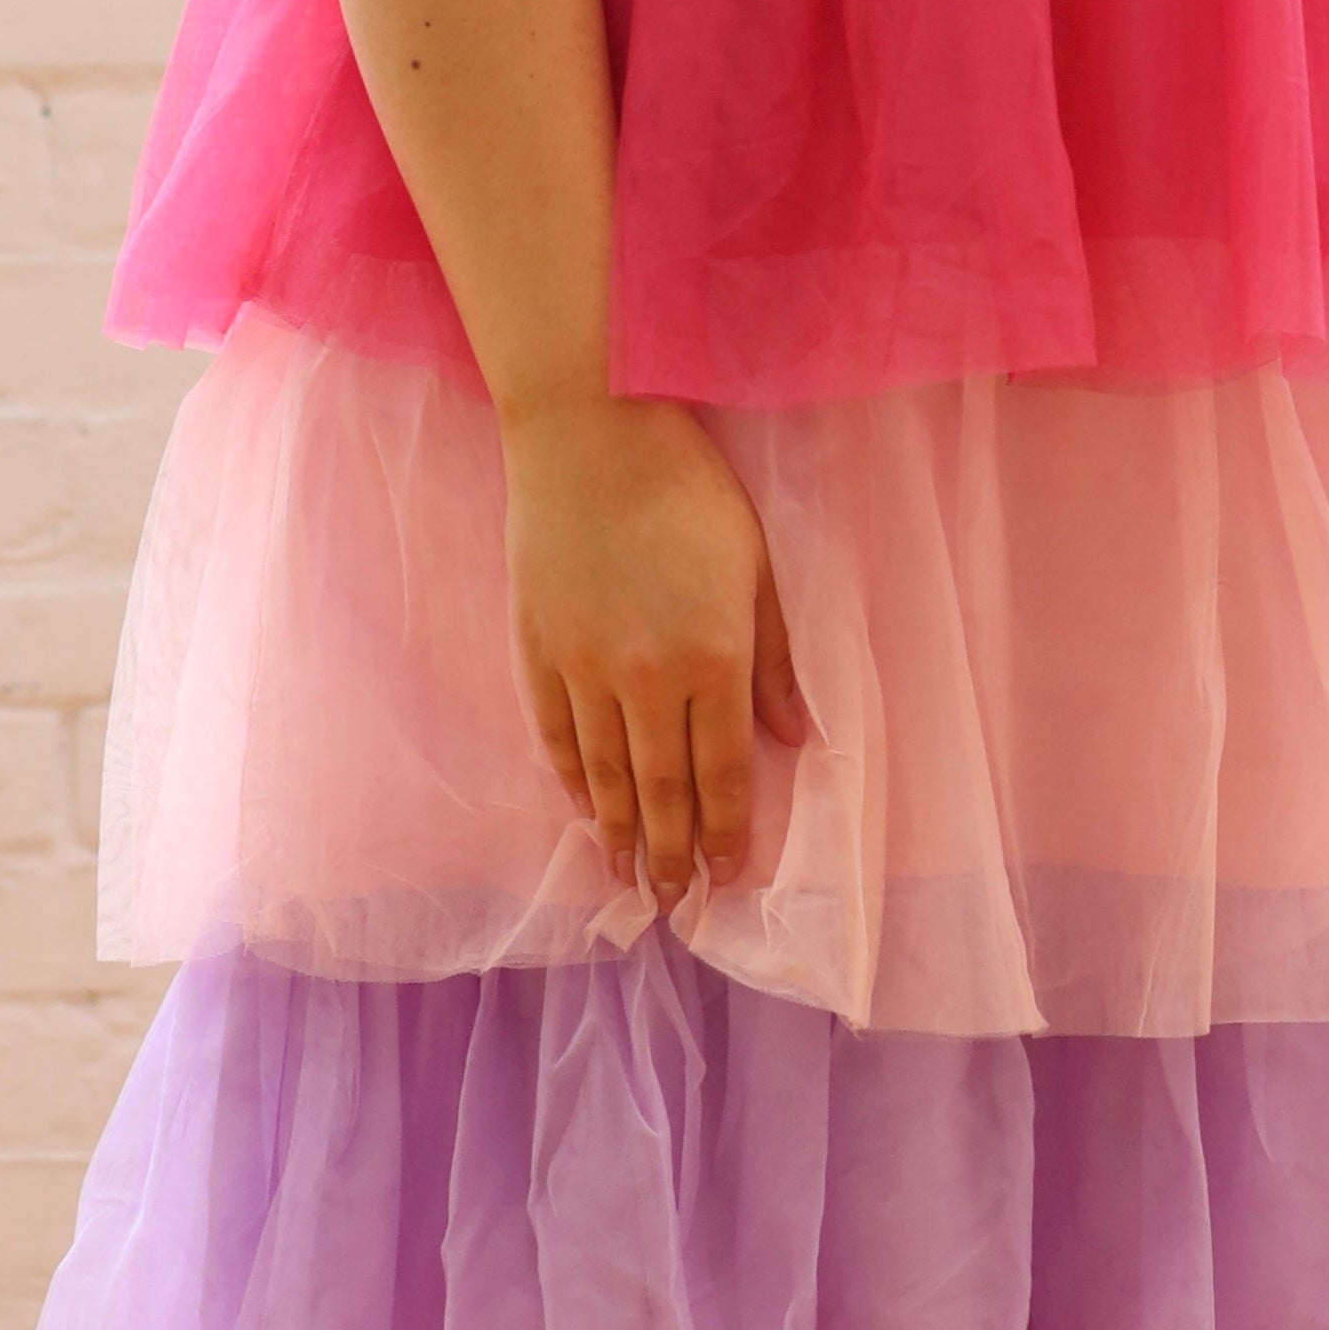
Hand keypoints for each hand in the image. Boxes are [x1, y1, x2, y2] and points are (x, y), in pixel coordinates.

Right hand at [499, 391, 811, 906]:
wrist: (588, 433)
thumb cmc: (688, 489)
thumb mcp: (756, 567)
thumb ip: (774, 658)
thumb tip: (791, 738)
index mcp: (712, 657)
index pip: (722, 770)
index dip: (726, 829)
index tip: (726, 874)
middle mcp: (645, 678)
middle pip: (660, 786)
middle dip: (673, 849)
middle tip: (677, 897)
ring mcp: (582, 666)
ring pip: (603, 772)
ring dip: (618, 830)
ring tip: (628, 873)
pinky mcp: (536, 648)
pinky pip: (554, 732)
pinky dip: (569, 778)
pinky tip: (581, 808)